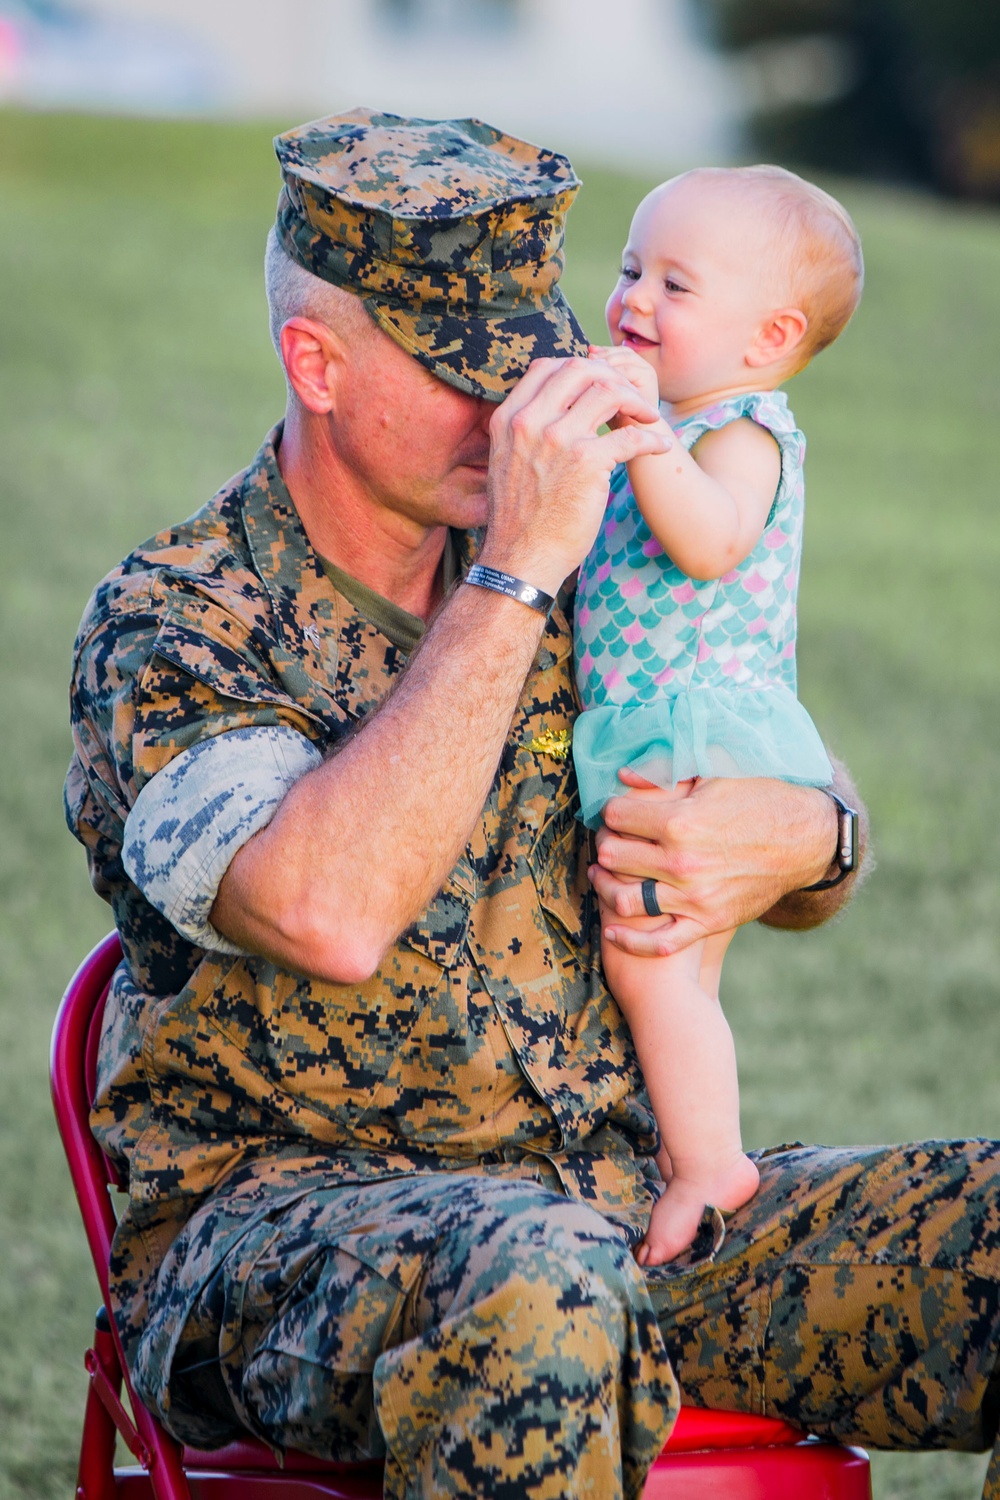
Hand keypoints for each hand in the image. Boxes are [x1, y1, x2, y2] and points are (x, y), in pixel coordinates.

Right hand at [481, 356, 669, 594]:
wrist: (520, 561)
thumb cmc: (520, 519)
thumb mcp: (505, 462)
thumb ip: (524, 431)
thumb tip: (552, 408)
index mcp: (508, 419)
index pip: (546, 366)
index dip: (580, 367)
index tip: (600, 384)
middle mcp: (530, 423)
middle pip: (580, 368)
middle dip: (613, 376)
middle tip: (631, 397)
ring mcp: (558, 439)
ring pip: (608, 390)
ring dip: (637, 401)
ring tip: (649, 417)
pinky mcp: (586, 463)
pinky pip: (631, 435)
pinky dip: (652, 438)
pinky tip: (660, 446)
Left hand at [589, 769, 839, 955]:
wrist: (804, 841)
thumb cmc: (758, 801)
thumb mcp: (713, 777)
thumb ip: (664, 775)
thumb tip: (622, 776)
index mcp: (680, 822)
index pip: (616, 817)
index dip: (610, 812)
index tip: (614, 813)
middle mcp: (682, 863)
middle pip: (613, 857)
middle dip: (605, 845)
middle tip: (608, 841)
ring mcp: (694, 897)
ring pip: (625, 899)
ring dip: (606, 887)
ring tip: (604, 876)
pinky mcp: (707, 922)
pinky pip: (659, 942)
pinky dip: (631, 940)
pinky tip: (613, 930)